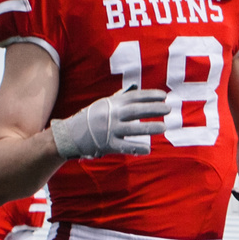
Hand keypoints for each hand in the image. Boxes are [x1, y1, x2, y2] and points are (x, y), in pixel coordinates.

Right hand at [52, 85, 170, 159]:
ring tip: (163, 127)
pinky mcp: (107, 145)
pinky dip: (137, 148)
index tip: (164, 95)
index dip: (150, 95)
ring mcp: (109, 130)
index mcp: (112, 104)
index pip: (134, 97)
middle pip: (136, 111)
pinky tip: (149, 149)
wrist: (70, 134)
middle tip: (168, 108)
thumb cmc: (90, 118)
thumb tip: (135, 90)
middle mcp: (111, 115)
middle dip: (153, 109)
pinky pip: (125, 147)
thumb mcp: (103, 104)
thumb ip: (119, 99)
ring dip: (149, 128)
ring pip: (133, 129)